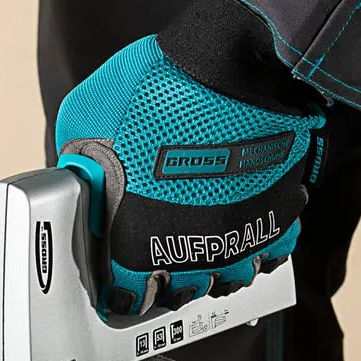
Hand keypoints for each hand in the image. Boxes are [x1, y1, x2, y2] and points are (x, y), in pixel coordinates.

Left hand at [55, 34, 323, 315]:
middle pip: (183, 292)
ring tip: (204, 253)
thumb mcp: (86, 121)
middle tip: (160, 268)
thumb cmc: (152, 90)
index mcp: (139, 236)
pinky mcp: (279, 212)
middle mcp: (193, 248)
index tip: (121, 287)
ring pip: (231, 279)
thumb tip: (82, 176)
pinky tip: (244, 232)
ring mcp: (241, 235)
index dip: (124, 292)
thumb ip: (82, 160)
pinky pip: (274, 250)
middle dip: (169, 284)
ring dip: (216, 270)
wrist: (229, 66)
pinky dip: (259, 247)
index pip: (130, 294)